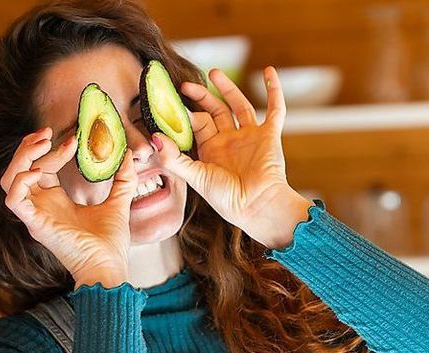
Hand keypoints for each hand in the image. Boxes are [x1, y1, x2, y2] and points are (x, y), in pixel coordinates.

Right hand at [1, 127, 137, 288]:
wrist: (108, 266)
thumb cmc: (109, 243)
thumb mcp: (118, 202)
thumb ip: (122, 179)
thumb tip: (129, 155)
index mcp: (55, 202)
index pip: (42, 168)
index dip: (52, 150)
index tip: (73, 140)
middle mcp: (41, 206)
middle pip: (20, 170)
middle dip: (29, 147)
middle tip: (46, 132)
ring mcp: (35, 215)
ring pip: (9, 180)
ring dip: (21, 158)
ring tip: (41, 144)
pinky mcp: (35, 224)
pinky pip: (13, 199)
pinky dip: (20, 181)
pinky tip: (39, 171)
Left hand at [152, 66, 312, 248]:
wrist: (256, 206)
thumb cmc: (226, 198)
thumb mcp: (195, 177)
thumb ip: (174, 158)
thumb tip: (153, 138)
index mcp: (210, 150)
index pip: (196, 125)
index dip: (183, 115)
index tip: (169, 104)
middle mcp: (229, 141)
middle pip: (215, 111)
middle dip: (202, 97)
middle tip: (185, 86)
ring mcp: (249, 136)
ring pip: (238, 105)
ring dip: (228, 88)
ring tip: (214, 72)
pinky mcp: (269, 134)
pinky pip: (274, 108)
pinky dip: (273, 90)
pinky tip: (268, 71)